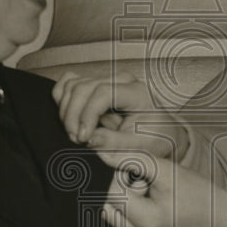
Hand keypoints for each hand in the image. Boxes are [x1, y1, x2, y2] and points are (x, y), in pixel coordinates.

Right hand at [53, 71, 187, 157]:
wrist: (164, 132)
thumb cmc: (156, 138)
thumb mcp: (142, 146)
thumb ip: (115, 143)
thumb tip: (89, 139)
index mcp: (137, 92)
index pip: (103, 93)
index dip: (87, 114)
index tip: (83, 138)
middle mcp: (121, 81)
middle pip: (84, 87)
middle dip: (73, 115)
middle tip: (76, 140)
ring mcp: (107, 80)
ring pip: (73, 84)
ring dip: (66, 110)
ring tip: (74, 133)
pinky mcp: (96, 86)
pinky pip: (70, 83)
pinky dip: (62, 99)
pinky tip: (68, 118)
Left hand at [98, 151, 226, 226]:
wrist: (217, 217)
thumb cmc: (195, 191)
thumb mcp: (165, 170)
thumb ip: (133, 160)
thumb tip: (103, 155)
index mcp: (147, 222)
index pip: (115, 194)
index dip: (124, 177)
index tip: (144, 173)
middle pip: (112, 204)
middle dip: (126, 188)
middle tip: (152, 184)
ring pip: (114, 212)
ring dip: (128, 199)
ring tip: (153, 196)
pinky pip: (122, 221)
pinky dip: (133, 209)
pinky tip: (153, 206)